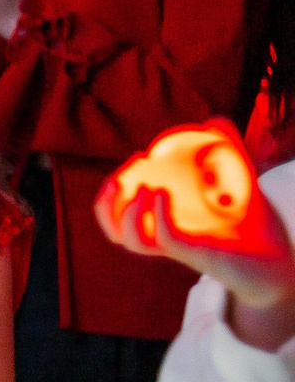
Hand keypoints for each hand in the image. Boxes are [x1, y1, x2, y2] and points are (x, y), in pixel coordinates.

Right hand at [97, 172, 294, 313]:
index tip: (136, 157)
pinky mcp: (196, 255)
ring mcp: (181, 250)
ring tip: (137, 188)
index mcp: (170, 228)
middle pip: (116, 232)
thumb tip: (213, 120)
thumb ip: (229, 153)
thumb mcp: (242, 184)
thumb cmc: (260, 229)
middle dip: (105, 206)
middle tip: (116, 179)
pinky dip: (156, 213)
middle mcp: (169, 242)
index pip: (125, 217)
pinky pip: (164, 237)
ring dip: (124, 214)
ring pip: (131, 240)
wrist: (282, 261)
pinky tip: (161, 192)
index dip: (117, 190)